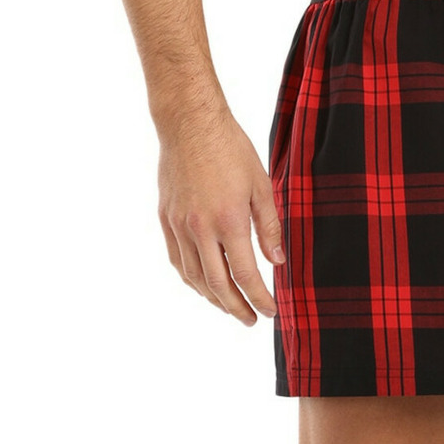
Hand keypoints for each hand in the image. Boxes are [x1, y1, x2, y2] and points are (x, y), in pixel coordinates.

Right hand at [157, 101, 284, 325]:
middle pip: (217, 285)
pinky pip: (177, 260)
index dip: (258, 298)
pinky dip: (191, 278)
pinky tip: (202, 283)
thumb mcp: (261, 184)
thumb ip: (269, 225)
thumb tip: (278, 261)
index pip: (245, 274)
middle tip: (250, 319)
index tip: (270, 311)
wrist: (190, 123)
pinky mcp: (165, 218)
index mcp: (228, 220)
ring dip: (212, 298)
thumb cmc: (230, 148)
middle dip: (236, 308)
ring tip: (229, 306)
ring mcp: (178, 225)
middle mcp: (200, 228)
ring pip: (194, 277)